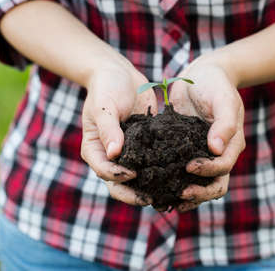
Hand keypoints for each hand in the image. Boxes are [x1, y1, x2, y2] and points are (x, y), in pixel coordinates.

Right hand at [81, 62, 156, 205]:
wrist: (119, 74)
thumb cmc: (106, 87)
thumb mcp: (104, 106)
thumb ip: (109, 129)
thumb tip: (114, 154)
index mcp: (95, 149)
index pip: (104, 170)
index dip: (117, 176)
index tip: (132, 175)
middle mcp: (110, 156)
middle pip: (119, 184)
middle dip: (134, 194)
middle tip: (152, 200)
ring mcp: (128, 153)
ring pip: (137, 179)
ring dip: (151, 189)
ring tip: (169, 198)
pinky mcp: (144, 147)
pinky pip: (152, 163)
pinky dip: (162, 172)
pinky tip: (179, 178)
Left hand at [169, 56, 245, 211]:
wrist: (203, 74)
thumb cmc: (216, 84)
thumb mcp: (224, 100)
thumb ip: (225, 123)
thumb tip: (216, 149)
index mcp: (231, 145)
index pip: (223, 167)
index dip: (208, 171)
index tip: (189, 167)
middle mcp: (217, 154)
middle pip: (214, 185)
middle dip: (198, 194)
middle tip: (178, 195)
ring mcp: (201, 154)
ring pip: (197, 184)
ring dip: (186, 195)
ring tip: (165, 201)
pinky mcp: (184, 151)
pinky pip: (180, 172)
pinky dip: (171, 182)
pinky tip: (155, 187)